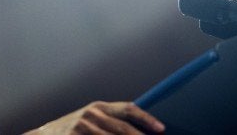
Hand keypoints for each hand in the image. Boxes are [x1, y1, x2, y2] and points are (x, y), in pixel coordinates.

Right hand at [24, 101, 164, 134]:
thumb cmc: (75, 129)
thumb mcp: (93, 119)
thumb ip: (113, 121)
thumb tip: (144, 130)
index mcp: (100, 107)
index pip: (128, 108)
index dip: (146, 118)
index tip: (161, 129)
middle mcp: (92, 113)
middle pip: (123, 128)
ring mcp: (82, 126)